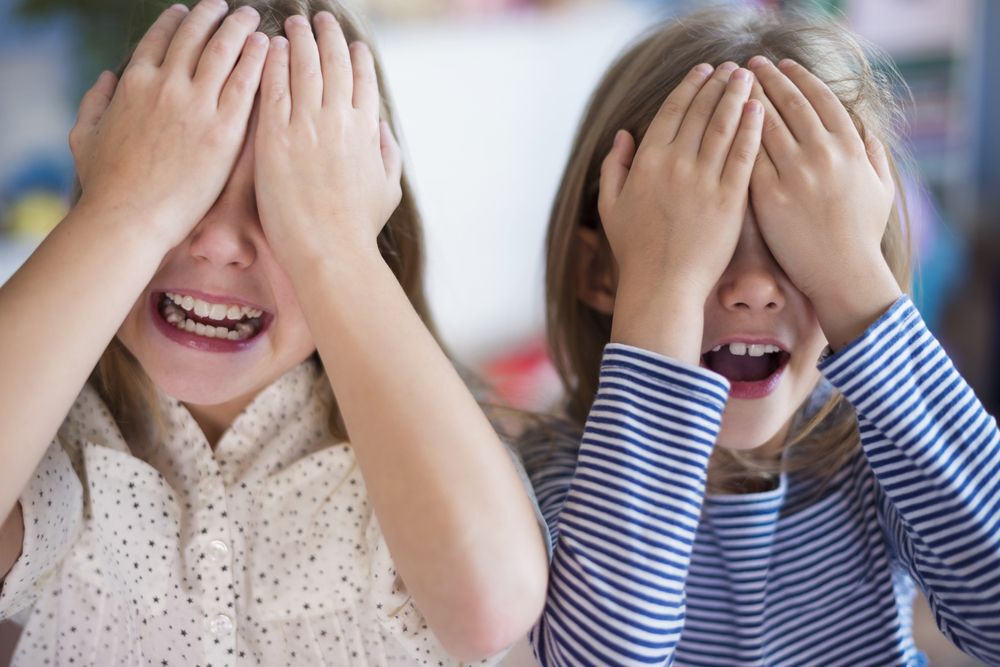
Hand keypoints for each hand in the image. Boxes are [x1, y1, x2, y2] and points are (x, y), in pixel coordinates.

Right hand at [70, 0, 266, 248]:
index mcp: (133, 82)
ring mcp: (196, 104)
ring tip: (251, 18)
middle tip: (226, 8)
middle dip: (212, 15)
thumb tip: (106, 78)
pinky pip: (245, 83)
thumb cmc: (106, 184)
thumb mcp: (85, 135)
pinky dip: (256, 59)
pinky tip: (265, 47)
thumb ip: (94, 102)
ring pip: (223, 51)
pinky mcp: (224, 129)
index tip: (186, 12)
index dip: (175, 21)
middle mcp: (165, 84)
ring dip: (238, 28)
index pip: (158, 38)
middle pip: (194, 36)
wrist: (131, 215)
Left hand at [253, 13, 401, 268]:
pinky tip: (267, 47)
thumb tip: (381, 125)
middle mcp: (339, 119)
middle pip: (333, 62)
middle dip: (326, 36)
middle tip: (317, 19)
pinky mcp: (275, 136)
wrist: (329, 251)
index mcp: (368, 130)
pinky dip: (270, 61)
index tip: (350, 44)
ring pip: (302, 66)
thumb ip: (388, 152)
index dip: (356, 56)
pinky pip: (271, 86)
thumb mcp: (389, 189)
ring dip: (298, 39)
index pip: (364, 78)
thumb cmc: (358, 229)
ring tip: (292, 24)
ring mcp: (306, 125)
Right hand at [599, 62, 763, 362]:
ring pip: (725, 126)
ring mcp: (703, 181)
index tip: (704, 71)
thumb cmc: (634, 251)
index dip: (690, 86)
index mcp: (646, 162)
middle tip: (733, 68)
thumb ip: (614, 167)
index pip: (672, 111)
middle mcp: (674, 165)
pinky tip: (760, 112)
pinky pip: (744, 156)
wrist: (661, 288)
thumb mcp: (610, 206)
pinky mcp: (729, 200)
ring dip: (738, 97)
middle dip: (719, 84)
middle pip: (701, 112)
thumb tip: (623, 135)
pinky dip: (752, 130)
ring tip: (749, 79)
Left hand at [747, 57, 901, 347]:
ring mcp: (795, 175)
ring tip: (730, 87)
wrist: (843, 275)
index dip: (800, 77)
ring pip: (764, 126)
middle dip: (767, 79)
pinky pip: (746, 159)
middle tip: (749, 65)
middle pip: (789, 104)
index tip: (784, 64)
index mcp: (850, 147)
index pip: (821, 98)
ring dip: (745, 101)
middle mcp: (823, 155)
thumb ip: (873, 154)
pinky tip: (721, 125)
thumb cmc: (862, 235)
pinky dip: (734, 139)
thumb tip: (865, 131)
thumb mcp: (881, 188)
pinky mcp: (769, 198)